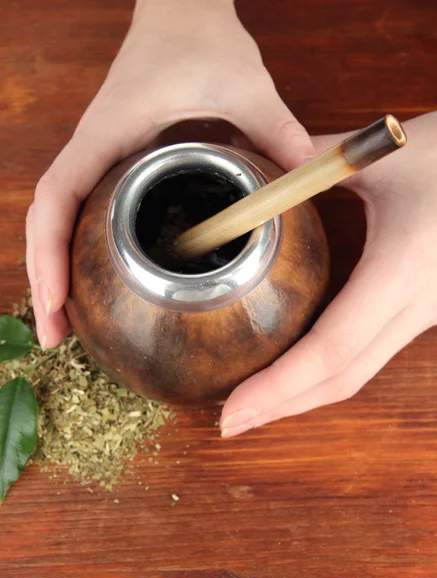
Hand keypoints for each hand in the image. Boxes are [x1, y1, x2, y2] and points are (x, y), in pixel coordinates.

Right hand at [27, 0, 312, 348]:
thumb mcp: (243, 83)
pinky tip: (94, 284)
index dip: (48, 251)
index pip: (58, 196)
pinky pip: (85, 214)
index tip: (55, 301)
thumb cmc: (199, 38)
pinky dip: (79, 252)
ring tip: (64, 327)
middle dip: (45, 281)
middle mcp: (95, 150)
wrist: (182, 12)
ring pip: (60, 223)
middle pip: (48, 223)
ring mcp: (102, 160)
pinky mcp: (116, 166)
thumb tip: (307, 178)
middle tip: (54, 337)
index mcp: (109, 133)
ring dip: (55, 272)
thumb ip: (275, 127)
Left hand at [220, 112, 436, 436]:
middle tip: (229, 422)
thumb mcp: (377, 154)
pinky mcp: (425, 312)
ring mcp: (427, 315)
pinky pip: (371, 354)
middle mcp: (419, 305)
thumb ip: (306, 159)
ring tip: (253, 400)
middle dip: (283, 406)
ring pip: (360, 373)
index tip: (233, 410)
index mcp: (402, 268)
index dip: (280, 386)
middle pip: (343, 378)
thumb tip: (245, 155)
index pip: (333, 347)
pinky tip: (295, 367)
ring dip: (304, 394)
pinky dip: (327, 371)